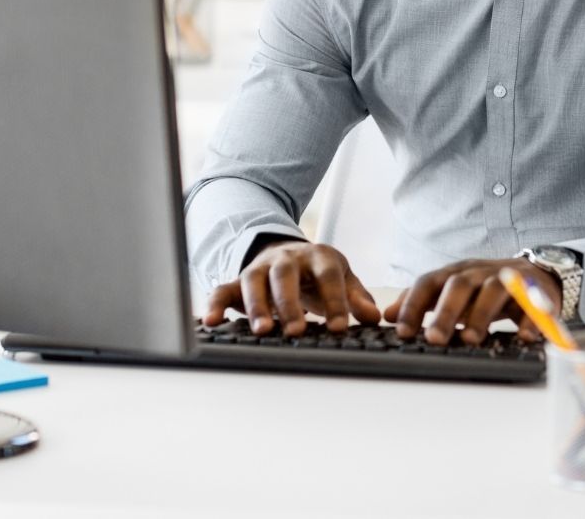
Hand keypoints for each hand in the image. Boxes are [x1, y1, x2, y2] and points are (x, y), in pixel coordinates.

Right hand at [203, 241, 381, 335]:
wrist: (290, 254)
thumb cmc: (319, 273)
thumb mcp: (343, 279)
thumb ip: (356, 298)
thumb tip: (373, 317)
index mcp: (318, 256)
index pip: (328, 275)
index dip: (335, 300)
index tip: (340, 328)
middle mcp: (286, 259)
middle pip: (285, 275)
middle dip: (290, 303)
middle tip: (297, 331)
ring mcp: (260, 268)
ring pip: (253, 281)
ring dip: (256, 306)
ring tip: (262, 331)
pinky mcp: (238, 281)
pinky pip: (223, 290)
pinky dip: (214, 304)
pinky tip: (210, 322)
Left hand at [384, 258, 559, 345]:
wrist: (536, 273)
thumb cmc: (485, 287)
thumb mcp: (451, 290)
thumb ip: (422, 301)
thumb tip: (389, 315)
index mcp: (455, 272)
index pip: (429, 283)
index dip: (414, 305)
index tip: (402, 331)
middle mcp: (479, 272)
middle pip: (459, 286)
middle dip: (445, 312)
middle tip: (434, 339)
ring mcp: (508, 278)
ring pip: (493, 290)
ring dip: (481, 315)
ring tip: (471, 340)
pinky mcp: (535, 291)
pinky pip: (533, 303)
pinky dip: (529, 319)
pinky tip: (522, 337)